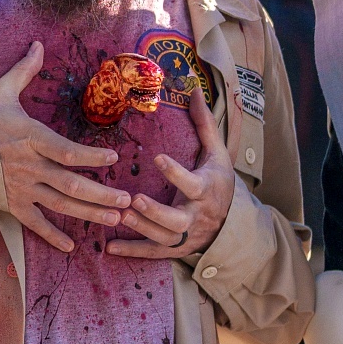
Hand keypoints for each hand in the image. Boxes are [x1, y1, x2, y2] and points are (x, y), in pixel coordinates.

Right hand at [0, 40, 127, 255]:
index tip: (113, 159)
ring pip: (61, 205)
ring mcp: (21, 187)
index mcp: (30, 138)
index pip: (66, 151)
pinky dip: (52, 235)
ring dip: (90, 214)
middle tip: (127, 201)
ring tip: (116, 219)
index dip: (91, 157)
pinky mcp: (11, 203)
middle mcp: (29, 166)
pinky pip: (35, 223)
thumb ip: (24, 71)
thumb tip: (39, 44)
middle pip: (71, 184)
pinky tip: (71, 246)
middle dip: (102, 195)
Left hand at [108, 87, 235, 260]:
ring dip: (142, 229)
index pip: (193, 183)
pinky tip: (109, 248)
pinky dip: (132, 252)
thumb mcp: (217, 153)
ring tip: (120, 215)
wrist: (233, 223)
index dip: (176, 173)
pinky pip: (154, 253)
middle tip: (135, 199)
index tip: (157, 158)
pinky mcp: (177, 249)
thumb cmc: (219, 181)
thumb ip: (204, 124)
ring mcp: (187, 236)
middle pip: (178, 221)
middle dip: (157, 212)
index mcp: (206, 190)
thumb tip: (193, 90)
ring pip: (165, 238)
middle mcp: (197, 216)